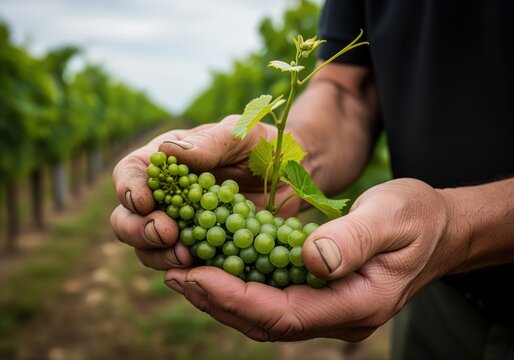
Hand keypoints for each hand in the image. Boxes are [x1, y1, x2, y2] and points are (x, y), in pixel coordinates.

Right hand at [110, 116, 301, 269]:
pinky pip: (183, 263)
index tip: (141, 202)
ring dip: (158, 254)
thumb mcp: (240, 134)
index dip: (128, 188)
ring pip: (149, 246)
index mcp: (167, 160)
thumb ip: (209, 142)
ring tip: (184, 254)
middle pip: (128, 216)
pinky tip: (200, 266)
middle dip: (138, 228)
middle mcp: (167, 194)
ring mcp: (183, 224)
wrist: (290, 173)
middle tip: (165, 233)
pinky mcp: (202, 247)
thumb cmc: (263, 145)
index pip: (131, 171)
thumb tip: (168, 152)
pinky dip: (186, 268)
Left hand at [164, 178, 460, 340]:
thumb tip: (311, 257)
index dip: (236, 297)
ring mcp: (329, 308)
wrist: (439, 228)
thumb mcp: (392, 217)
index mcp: (357, 303)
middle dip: (217, 299)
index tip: (195, 274)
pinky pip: (274, 296)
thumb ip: (355, 239)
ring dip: (222, 294)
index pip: (285, 313)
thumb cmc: (418, 218)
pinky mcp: (321, 293)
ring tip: (184, 270)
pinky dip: (241, 283)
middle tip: (175, 272)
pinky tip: (218, 264)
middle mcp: (338, 315)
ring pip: (265, 312)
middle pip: (266, 320)